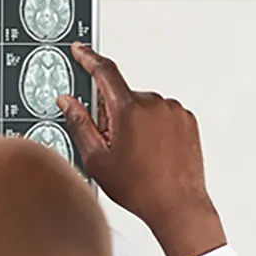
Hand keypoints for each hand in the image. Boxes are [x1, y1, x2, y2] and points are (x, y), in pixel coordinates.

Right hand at [58, 43, 226, 255]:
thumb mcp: (97, 159)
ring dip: (135, 122)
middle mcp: (154, 103)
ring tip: (138, 155)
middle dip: (113, 115)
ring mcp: (173, 110)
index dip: (88, 58)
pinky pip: (162, 115)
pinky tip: (152, 153)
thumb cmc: (141, 188)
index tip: (81, 49)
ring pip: (142, 107)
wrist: (178, 206)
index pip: (104, 71)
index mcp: (130, 109)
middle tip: (113, 145)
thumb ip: (79, 123)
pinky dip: (154, 128)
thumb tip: (68, 101)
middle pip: (122, 97)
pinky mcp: (187, 119)